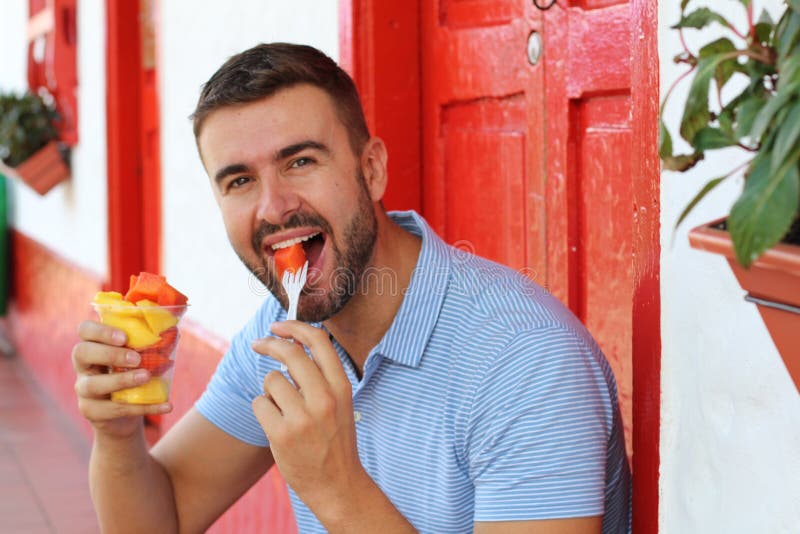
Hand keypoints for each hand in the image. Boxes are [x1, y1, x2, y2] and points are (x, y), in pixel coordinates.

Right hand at [72, 320, 170, 438]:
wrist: (123, 415)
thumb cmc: (132, 376)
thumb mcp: (139, 358)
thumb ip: (150, 345)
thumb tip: (174, 332)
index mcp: (94, 346)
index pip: (85, 330)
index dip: (101, 331)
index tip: (124, 337)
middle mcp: (83, 366)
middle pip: (81, 353)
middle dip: (109, 353)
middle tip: (136, 359)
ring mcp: (83, 390)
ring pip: (92, 384)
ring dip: (121, 380)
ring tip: (146, 377)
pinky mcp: (92, 411)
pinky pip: (115, 409)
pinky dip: (144, 407)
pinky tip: (166, 405)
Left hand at [251, 321, 362, 518]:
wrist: (338, 485)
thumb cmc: (334, 440)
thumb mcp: (340, 402)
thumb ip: (321, 376)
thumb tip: (291, 344)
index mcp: (341, 386)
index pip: (318, 340)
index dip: (294, 326)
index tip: (278, 326)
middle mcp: (324, 398)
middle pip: (289, 353)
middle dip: (268, 344)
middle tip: (259, 344)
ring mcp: (303, 417)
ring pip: (270, 379)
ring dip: (269, 390)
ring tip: (282, 408)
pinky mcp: (282, 435)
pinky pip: (259, 404)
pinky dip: (262, 410)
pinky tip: (275, 424)